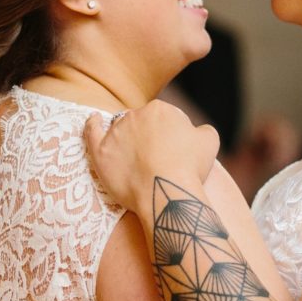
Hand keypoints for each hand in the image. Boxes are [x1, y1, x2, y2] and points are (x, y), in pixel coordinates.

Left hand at [85, 100, 219, 212]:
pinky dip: (92, 124)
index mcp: (159, 109)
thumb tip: (196, 131)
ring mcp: (115, 133)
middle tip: (157, 162)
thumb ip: (201, 129)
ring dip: (126, 139)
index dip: (170, 137)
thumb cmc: (189, 167)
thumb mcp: (209, 140)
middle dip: (148, 138)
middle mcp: (134, 115)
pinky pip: (92, 132)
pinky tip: (94, 120)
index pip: (163, 118)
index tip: (174, 154)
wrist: (166, 191)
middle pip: (140, 123)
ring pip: (119, 130)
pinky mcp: (100, 152)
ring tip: (136, 162)